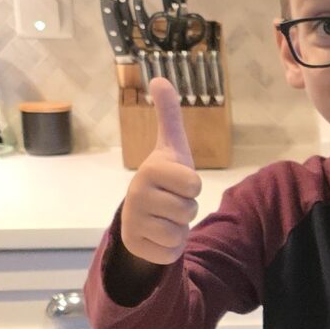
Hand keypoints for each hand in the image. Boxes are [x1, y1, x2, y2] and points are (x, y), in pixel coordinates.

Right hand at [117, 79, 200, 266]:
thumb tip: (160, 77)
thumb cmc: (163, 178)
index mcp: (149, 170)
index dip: (192, 186)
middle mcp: (137, 195)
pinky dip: (170, 246)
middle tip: (170, 201)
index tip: (177, 181)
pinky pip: (172, 251)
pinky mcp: (138, 247)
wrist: (141, 215)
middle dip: (186, 208)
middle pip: (189, 209)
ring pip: (180, 231)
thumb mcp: (171, 147)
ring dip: (179, 227)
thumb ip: (168, 114)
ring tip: (164, 217)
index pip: (194, 185)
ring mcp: (135, 222)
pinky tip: (157, 234)